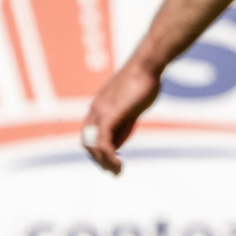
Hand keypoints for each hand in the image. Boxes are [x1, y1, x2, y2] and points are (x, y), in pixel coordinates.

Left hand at [80, 59, 162, 174]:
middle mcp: (95, 110)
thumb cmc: (145, 80)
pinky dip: (109, 157)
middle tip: (114, 171)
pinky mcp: (109, 115)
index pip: (89, 134)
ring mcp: (100, 112)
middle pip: (87, 142)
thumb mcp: (133, 106)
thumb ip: (124, 124)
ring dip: (104, 163)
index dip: (98, 150)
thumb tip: (117, 143)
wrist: (147, 64)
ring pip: (93, 146)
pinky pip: (103, 142)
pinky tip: (120, 165)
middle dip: (99, 160)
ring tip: (118, 171)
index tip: (112, 160)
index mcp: (98, 107)